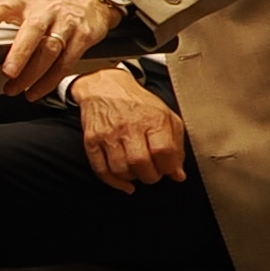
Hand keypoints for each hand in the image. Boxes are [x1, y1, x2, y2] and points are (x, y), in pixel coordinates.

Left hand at [0, 0, 121, 98]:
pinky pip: (67, 62)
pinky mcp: (82, 37)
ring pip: (50, 50)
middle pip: (32, 31)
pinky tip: (36, 91)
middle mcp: (43, 10)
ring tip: (15, 89)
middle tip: (8, 72)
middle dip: (19, 53)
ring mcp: (64, 23)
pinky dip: (51, 80)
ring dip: (33, 74)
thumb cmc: (41, 2)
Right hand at [72, 65, 192, 190]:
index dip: (168, 167)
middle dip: (151, 176)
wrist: (105, 87)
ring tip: (137, 171)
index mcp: (152, 119)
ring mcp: (108, 134)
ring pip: (121, 170)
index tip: (168, 169)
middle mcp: (129, 126)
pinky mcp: (92, 140)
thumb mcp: (165, 116)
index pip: (164, 151)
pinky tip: (123, 182)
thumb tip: (177, 174)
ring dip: (132, 177)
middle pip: (141, 163)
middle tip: (152, 172)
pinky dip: (113, 182)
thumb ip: (176, 145)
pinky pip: (101, 169)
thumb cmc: (137, 104)